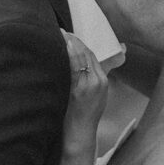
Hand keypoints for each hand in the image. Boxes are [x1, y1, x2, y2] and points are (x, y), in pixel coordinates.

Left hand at [62, 32, 107, 152]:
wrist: (81, 133)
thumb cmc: (83, 115)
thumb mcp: (94, 96)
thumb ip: (91, 80)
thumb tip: (86, 67)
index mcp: (103, 81)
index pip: (93, 56)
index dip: (81, 44)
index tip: (70, 36)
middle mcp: (99, 81)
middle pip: (88, 54)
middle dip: (75, 41)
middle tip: (62, 31)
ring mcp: (90, 86)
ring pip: (82, 58)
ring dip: (71, 45)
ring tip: (60, 35)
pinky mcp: (80, 91)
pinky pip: (75, 68)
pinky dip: (70, 56)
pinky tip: (63, 48)